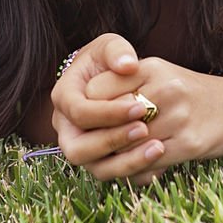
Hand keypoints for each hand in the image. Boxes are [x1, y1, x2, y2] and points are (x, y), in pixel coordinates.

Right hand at [51, 34, 158, 175]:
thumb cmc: (111, 60)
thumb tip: (127, 65)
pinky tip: (159, 159)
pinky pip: (115, 175)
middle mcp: (66, 128)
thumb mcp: (110, 47)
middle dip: (112, 141)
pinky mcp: (100, 161)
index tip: (140, 105)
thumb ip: (117, 52)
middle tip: (144, 128)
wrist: (116, 81)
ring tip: (158, 147)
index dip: (107, 112)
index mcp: (63, 97)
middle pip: (78, 149)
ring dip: (126, 162)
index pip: (78, 112)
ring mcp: (81, 147)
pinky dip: (136, 171)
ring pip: (96, 169)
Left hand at [78, 59, 222, 183]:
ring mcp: (178, 116)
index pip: (97, 90)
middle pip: (110, 119)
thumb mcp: (158, 75)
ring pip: (128, 144)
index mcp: (150, 67)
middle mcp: (164, 88)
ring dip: (116, 157)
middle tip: (90, 147)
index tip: (85, 122)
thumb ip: (124, 85)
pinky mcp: (189, 142)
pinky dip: (139, 168)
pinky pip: (150, 161)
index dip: (87, 110)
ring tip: (109, 161)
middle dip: (98, 136)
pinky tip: (137, 167)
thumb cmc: (188, 93)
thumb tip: (83, 108)